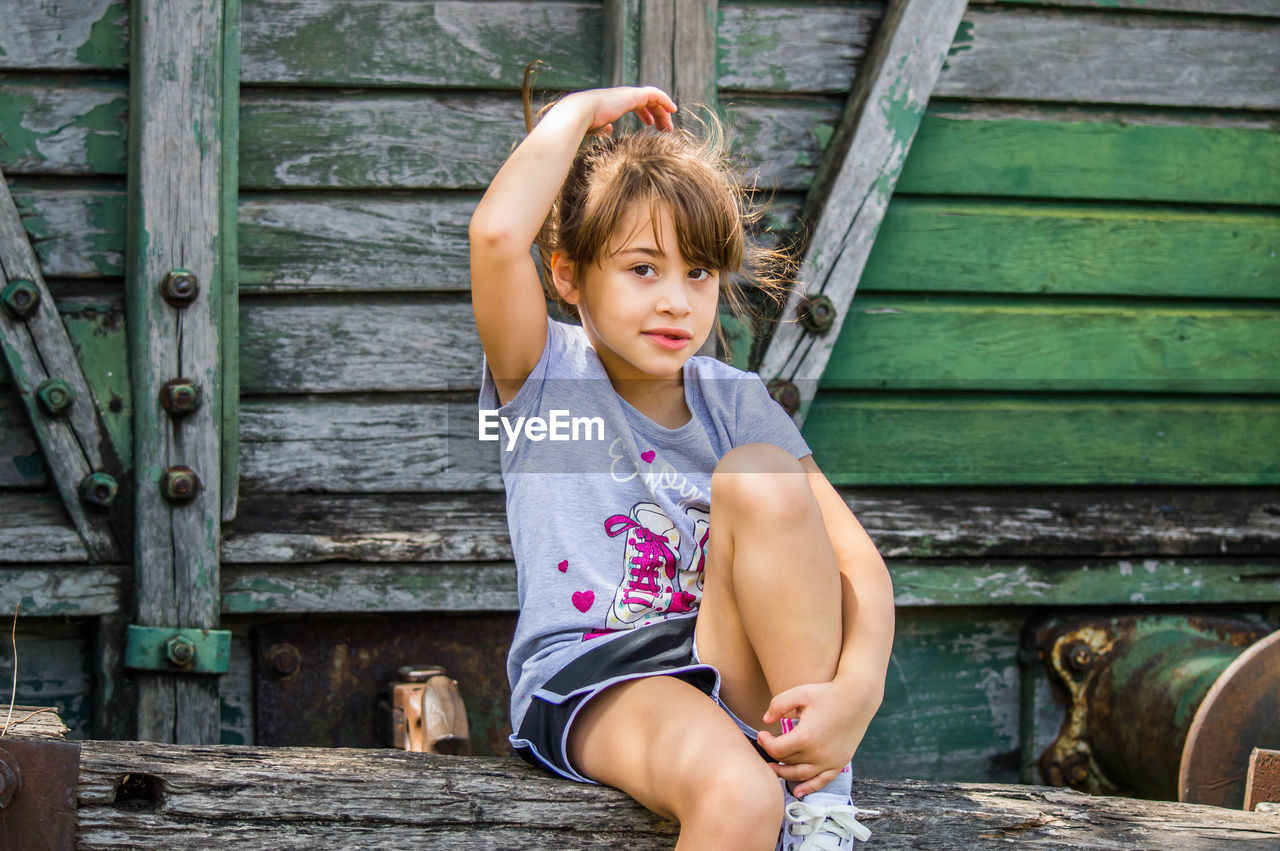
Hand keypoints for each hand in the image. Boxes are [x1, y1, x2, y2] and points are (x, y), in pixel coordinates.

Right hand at [561, 86, 676, 135]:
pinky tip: (672, 110)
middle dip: (658, 114)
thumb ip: (604, 127)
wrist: (580, 113)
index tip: (653, 125)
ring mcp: (629, 94)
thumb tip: (609, 130)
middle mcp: (624, 95)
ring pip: (653, 99)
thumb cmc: (585, 123)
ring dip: (663, 112)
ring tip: (669, 127)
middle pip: (648, 102)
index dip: (647, 114)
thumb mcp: (597, 127)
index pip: (638, 104)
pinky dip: (665, 100)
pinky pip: (655, 95)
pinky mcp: (633, 95)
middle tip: (666, 129)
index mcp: (617, 102)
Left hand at [756, 675, 883, 797]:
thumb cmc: (827, 693)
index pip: (776, 749)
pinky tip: (798, 791)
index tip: (761, 734)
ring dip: (784, 774)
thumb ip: (778, 704)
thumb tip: (765, 721)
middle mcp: (817, 753)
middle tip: (766, 746)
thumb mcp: (800, 693)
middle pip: (786, 762)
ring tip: (773, 769)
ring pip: (800, 775)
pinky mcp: (839, 763)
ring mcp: (829, 761)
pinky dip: (809, 787)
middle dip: (772, 755)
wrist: (857, 698)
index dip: (765, 742)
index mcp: (805, 737)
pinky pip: (822, 781)